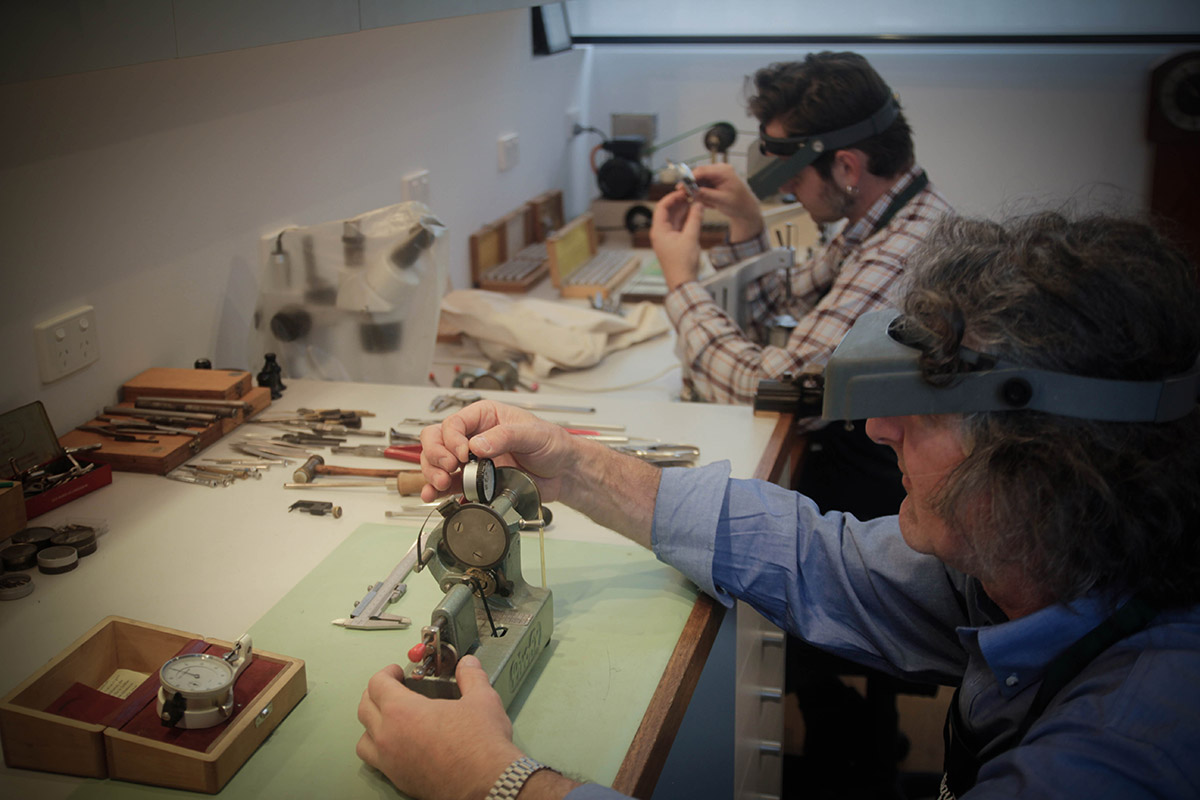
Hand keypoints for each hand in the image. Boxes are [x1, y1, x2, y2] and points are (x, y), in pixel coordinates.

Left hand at [356, 656, 522, 799]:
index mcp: (403, 711)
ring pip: (364, 739)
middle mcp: (389, 737)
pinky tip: (399, 746)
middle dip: (375, 694)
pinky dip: (381, 750)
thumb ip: (471, 677)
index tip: (396, 672)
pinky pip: (376, 762)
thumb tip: (468, 665)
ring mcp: (391, 762)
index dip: (386, 673)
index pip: (377, 684)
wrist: (486, 784)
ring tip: (388, 719)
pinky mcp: (399, 780)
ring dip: (372, 725)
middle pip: (364, 708)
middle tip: (391, 689)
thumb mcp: (481, 700)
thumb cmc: (480, 746)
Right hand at [419, 400, 579, 503]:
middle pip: (437, 440)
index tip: (462, 454)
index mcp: (485, 417)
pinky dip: (437, 491)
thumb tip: (478, 444)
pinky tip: (433, 495)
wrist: (564, 473)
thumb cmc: (553, 445)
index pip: (454, 423)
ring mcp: (472, 461)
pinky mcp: (475, 482)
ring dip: (433, 473)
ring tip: (441, 484)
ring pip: (437, 462)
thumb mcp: (533, 433)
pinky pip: (449, 485)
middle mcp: (474, 436)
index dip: (452, 438)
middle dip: (436, 454)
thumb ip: (505, 436)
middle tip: (449, 468)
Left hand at [650, 189, 704, 289]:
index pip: (661, 207)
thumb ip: (695, 219)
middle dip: (680, 202)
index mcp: (659, 231)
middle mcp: (661, 233)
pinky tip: (695, 213)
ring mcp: (667, 238)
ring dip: (684, 210)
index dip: (672, 197)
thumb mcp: (691, 238)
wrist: (682, 282)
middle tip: (691, 195)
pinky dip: (686, 219)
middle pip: (668, 212)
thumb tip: (698, 205)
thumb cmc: (682, 265)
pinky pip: (679, 226)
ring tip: (695, 202)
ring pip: (675, 218)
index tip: (683, 191)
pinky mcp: (674, 242)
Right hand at [690, 163, 762, 241]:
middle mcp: (720, 169)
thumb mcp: (721, 201)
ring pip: (700, 179)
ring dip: (696, 189)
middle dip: (691, 184)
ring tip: (697, 200)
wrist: (746, 208)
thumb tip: (692, 191)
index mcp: (724, 171)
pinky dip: (700, 191)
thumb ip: (706, 195)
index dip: (690, 178)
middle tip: (683, 194)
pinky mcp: (715, 179)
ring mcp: (717, 174)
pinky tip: (705, 200)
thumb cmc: (738, 204)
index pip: (702, 171)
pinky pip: (703, 183)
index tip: (681, 186)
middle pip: (699, 173)